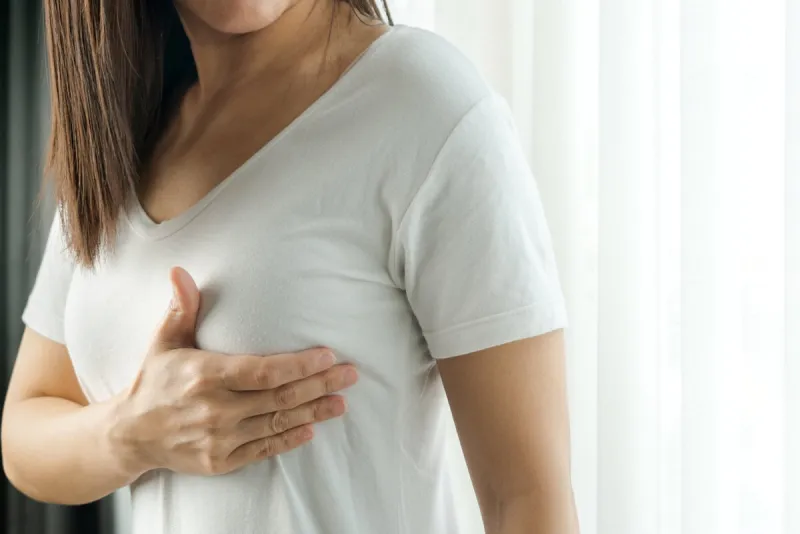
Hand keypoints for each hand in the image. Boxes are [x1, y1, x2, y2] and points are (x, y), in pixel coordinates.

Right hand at [108, 267, 357, 477]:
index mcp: (206, 375)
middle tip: (351, 374)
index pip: (264, 371)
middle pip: (280, 397)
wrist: (130, 434)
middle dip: (321, 385)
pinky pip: (264, 450)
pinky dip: (290, 439)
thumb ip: (181, 308)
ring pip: (278, 423)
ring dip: (314, 412)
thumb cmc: (154, 381)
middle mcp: (215, 410)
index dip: (299, 365)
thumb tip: (180, 271)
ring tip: (342, 401)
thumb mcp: (164, 342)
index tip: (327, 355)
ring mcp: (219, 439)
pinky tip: (312, 428)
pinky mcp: (221, 461)